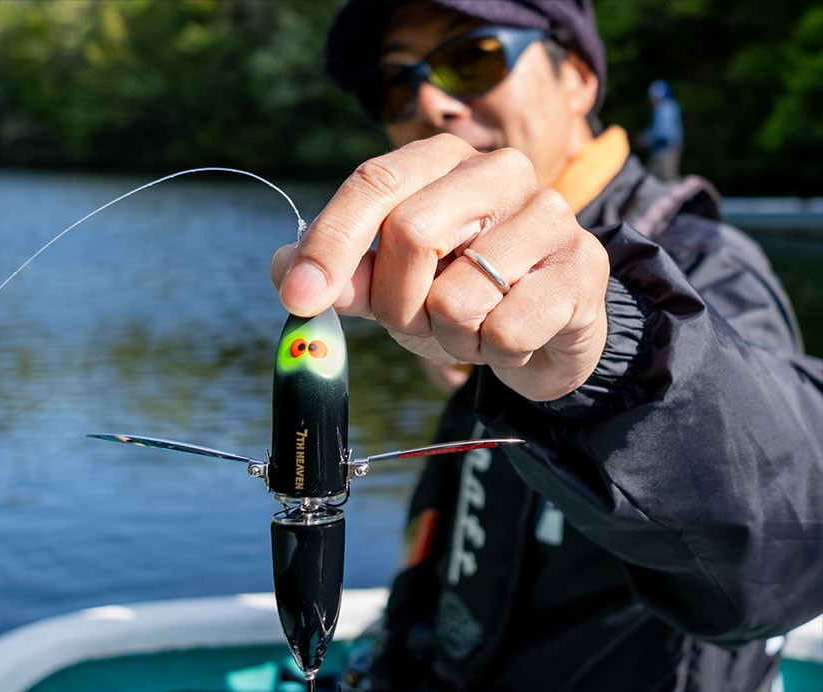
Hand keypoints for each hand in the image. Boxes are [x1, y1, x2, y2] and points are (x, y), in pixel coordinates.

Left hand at [270, 134, 609, 402]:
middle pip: (411, 234)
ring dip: (449, 335)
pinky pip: (505, 329)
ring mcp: (549, 216)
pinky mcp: (583, 269)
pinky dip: (493, 352)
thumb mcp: (391, 287)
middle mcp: (500, 171)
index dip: (330, 243)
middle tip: (419, 321)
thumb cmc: (461, 297)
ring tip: (473, 326)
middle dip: (398, 304)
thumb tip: (288, 271)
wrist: (548, 332)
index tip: (298, 299)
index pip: (374, 185)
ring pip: (457, 295)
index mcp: (442, 160)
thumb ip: (343, 278)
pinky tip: (511, 336)